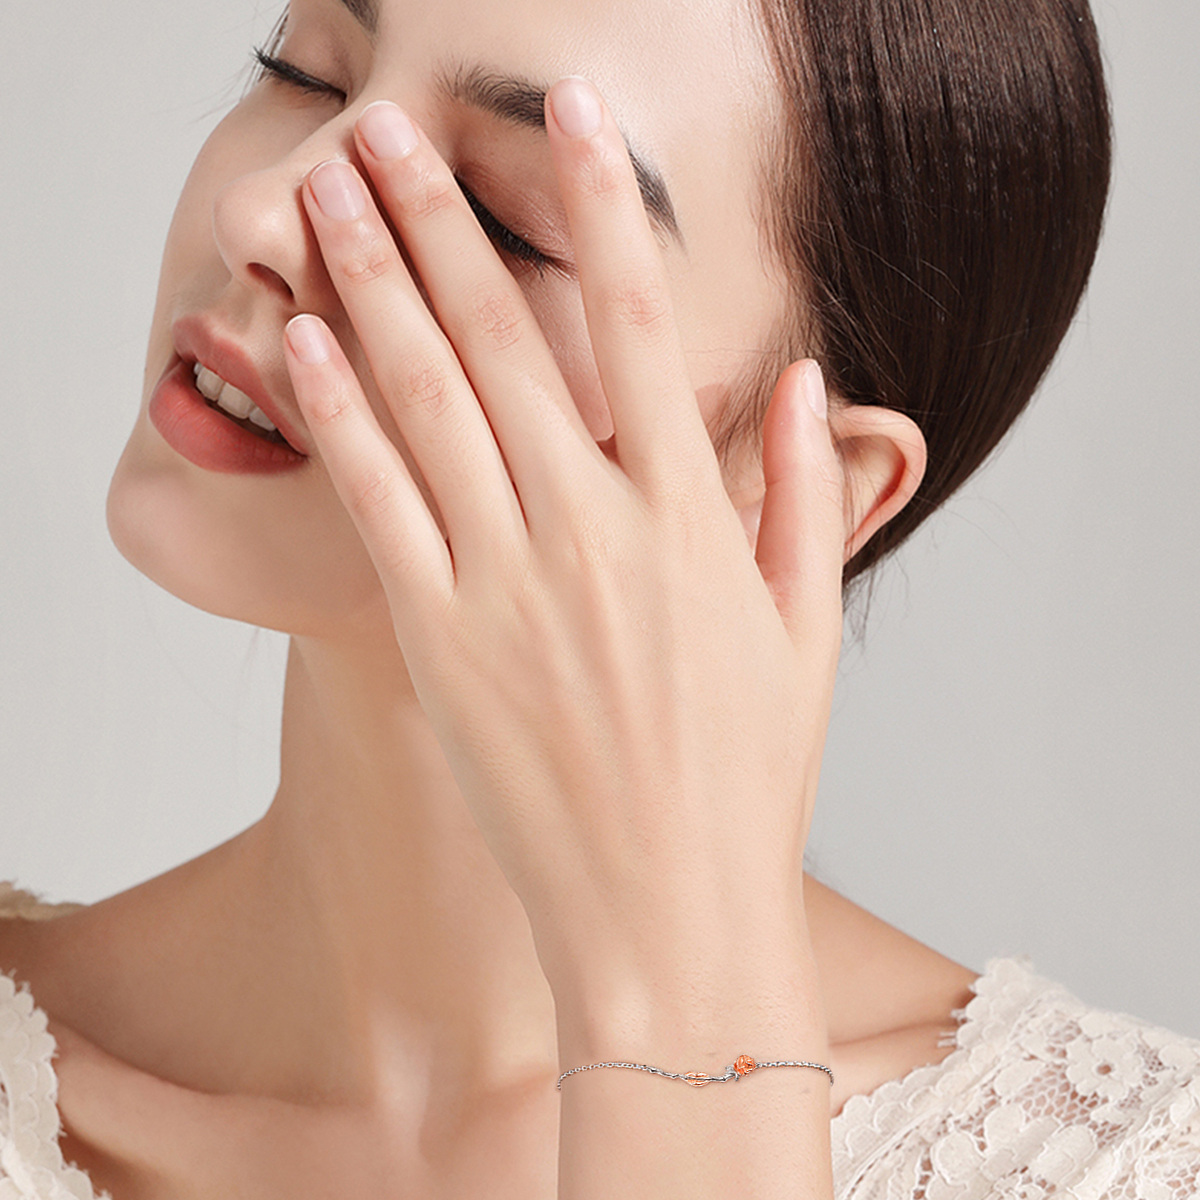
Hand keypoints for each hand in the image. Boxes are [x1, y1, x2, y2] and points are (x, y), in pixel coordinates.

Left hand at [282, 79, 844, 998]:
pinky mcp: (441, 644)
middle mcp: (594, 534)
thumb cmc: (745, 781)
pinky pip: (380, 507)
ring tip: (331, 194)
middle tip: (393, 132)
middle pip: (509, 342)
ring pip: (430, 404)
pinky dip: (338, 418)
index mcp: (692, 523)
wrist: (667, 915)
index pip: (646, 328)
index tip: (572, 117)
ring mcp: (509, 586)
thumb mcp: (808, 636)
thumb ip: (808, 497)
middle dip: (444, 221)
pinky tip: (301, 341)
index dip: (605, 209)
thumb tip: (802, 379)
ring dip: (374, 288)